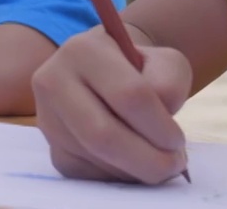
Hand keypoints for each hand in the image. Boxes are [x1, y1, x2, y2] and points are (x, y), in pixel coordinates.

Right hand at [31, 25, 191, 183]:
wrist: (107, 79)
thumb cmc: (140, 69)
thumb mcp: (165, 61)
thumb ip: (170, 83)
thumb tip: (159, 118)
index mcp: (82, 50)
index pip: (128, 95)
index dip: (160, 126)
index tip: (178, 140)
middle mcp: (53, 81)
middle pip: (103, 135)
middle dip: (147, 159)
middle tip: (174, 164)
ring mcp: (48, 119)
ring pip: (97, 159)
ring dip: (137, 170)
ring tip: (158, 160)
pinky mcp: (53, 150)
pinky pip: (90, 176)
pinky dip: (120, 177)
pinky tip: (134, 162)